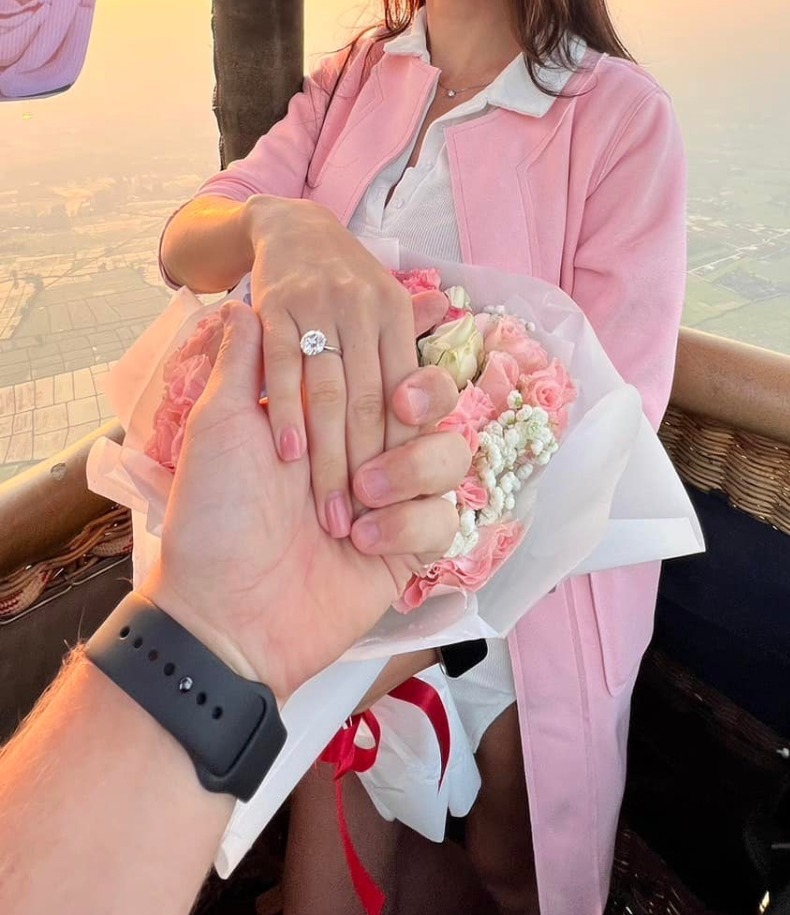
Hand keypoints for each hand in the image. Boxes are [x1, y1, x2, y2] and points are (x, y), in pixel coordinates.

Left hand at [145, 302, 467, 699]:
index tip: (412, 339)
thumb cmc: (212, 515)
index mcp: (325, 419)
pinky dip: (409, 522)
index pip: (386, 368)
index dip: (408, 352)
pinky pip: (444, 519)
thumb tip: (243, 302)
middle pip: (436, 403)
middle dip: (427, 397)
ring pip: (452, 455)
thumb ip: (244, 361)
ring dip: (414, 463)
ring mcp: (391, 503)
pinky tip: (364, 539)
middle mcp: (365, 453)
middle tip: (402, 404)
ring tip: (362, 489)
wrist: (220, 612)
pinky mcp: (407, 552)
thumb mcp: (219, 425)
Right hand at [244, 195, 448, 538]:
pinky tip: (289, 455)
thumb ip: (410, 354)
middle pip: (369, 403)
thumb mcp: (385, 306)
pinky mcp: (275, 306)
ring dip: (328, 458)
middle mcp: (364, 309)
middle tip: (360, 532)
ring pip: (329, 392)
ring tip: (329, 513)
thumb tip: (445, 405)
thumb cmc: (343, 284)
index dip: (403, 455)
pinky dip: (286, 411)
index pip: (405, 396)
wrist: (289, 225)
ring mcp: (319, 306)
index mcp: (396, 317)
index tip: (399, 508)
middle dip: (365, 472)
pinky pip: (283, 367)